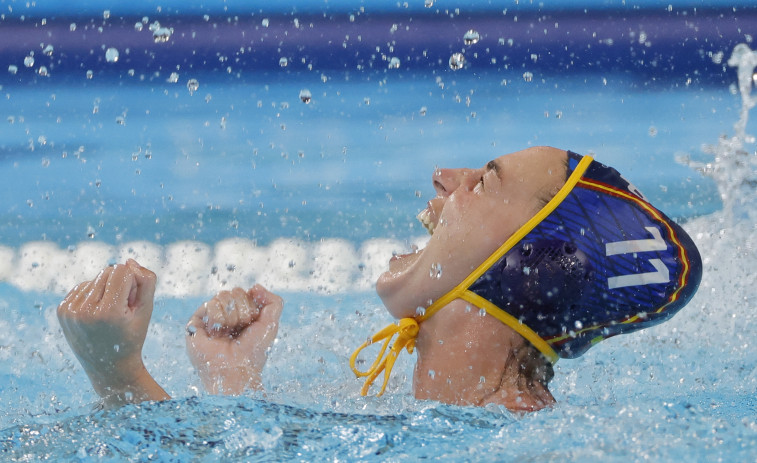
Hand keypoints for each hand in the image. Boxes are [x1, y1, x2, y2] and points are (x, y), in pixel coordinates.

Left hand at [57, 259, 168, 406]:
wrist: (108, 367)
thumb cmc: (132, 337)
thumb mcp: (147, 310)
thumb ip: (147, 280)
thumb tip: (128, 261)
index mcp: (108, 312)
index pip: (122, 270)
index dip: (133, 283)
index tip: (132, 303)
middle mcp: (85, 311)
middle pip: (108, 271)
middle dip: (119, 285)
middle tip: (122, 310)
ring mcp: (70, 311)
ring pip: (95, 278)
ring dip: (106, 290)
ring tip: (109, 313)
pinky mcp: (62, 310)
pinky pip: (83, 286)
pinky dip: (93, 295)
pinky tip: (97, 313)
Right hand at [186, 285, 282, 394]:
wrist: (236, 371)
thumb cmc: (253, 352)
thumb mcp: (272, 325)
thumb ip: (274, 302)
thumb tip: (254, 287)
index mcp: (242, 315)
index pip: (247, 293)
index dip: (252, 307)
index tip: (252, 325)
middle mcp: (226, 315)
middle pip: (235, 292)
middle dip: (243, 311)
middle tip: (239, 331)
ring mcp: (211, 318)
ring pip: (223, 295)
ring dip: (231, 317)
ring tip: (227, 334)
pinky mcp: (196, 323)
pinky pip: (210, 304)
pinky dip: (218, 319)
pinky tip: (216, 334)